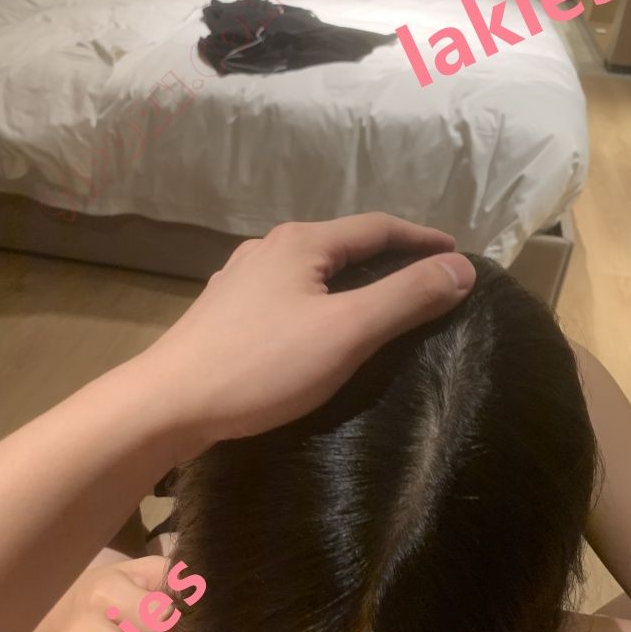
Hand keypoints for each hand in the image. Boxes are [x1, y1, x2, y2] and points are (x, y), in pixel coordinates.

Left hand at [139, 213, 474, 458]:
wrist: (169, 403)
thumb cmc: (262, 365)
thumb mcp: (347, 331)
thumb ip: (406, 298)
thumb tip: (461, 269)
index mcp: (302, 242)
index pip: (378, 227)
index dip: (422, 239)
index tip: (458, 256)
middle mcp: (269, 248)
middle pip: (344, 245)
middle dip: (389, 259)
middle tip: (427, 283)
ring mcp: (241, 280)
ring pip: (313, 271)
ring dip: (352, 281)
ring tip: (380, 304)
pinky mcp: (226, 312)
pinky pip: (289, 295)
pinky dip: (321, 302)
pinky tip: (320, 327)